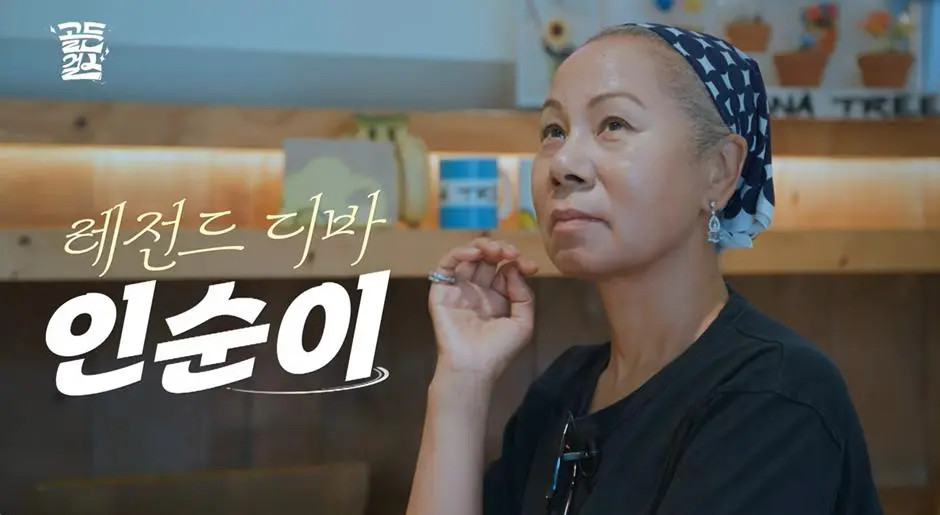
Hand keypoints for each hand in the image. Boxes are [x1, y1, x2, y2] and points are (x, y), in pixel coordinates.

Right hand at [428, 238, 538, 381]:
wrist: (473, 367)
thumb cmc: (498, 350)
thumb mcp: (523, 323)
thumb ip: (523, 294)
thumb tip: (511, 269)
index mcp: (497, 297)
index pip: (506, 269)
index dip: (518, 262)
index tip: (531, 266)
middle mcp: (478, 290)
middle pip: (488, 258)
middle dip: (502, 249)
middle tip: (511, 253)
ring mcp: (459, 288)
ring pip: (468, 255)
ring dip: (483, 246)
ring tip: (495, 250)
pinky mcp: (442, 290)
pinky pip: (447, 264)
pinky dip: (460, 252)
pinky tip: (475, 254)